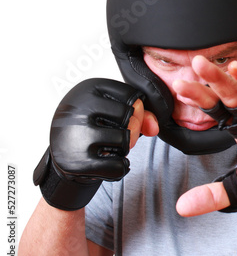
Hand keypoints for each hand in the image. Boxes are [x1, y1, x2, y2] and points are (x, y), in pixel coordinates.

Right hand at [34, 78, 158, 210]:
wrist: (62, 151)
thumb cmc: (93, 125)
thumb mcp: (113, 111)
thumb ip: (141, 114)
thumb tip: (154, 128)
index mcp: (89, 88)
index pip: (132, 95)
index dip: (137, 109)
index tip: (126, 117)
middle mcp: (80, 107)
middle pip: (129, 116)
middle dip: (132, 130)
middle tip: (119, 136)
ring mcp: (77, 134)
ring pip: (125, 140)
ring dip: (124, 148)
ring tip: (111, 147)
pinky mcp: (78, 162)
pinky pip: (119, 166)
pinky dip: (120, 167)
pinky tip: (110, 163)